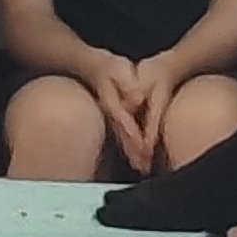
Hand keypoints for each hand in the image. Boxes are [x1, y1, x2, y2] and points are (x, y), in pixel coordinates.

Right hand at [89, 50, 160, 170]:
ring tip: (143, 168)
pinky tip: (137, 160)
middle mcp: (111, 114)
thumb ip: (128, 84)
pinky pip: (122, 138)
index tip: (141, 144)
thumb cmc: (108, 68)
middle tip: (144, 166)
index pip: (122, 118)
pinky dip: (130, 150)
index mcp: (112, 102)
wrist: (91, 68)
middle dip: (133, 150)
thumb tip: (137, 97)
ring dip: (132, 154)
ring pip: (122, 140)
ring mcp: (111, 120)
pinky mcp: (114, 122)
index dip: (131, 130)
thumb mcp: (120, 70)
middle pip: (122, 135)